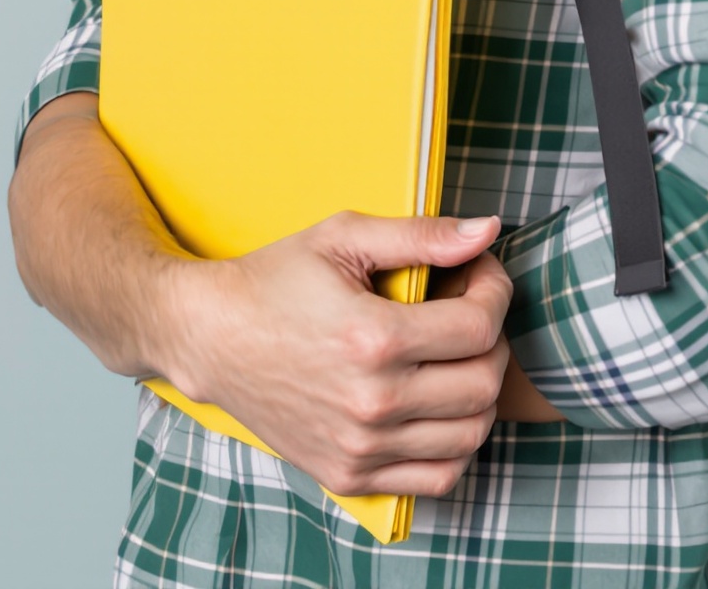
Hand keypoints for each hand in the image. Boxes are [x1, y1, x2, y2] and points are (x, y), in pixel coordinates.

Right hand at [163, 210, 511, 498]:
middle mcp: (372, 402)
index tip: (480, 272)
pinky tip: (437, 403)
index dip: (494, 291)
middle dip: (492, 339)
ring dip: (480, 391)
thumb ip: (422, 235)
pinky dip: (455, 443)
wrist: (212, 338)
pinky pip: (439, 477)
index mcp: (373, 338)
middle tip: (470, 310)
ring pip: (470, 435)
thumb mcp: (343, 236)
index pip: (479, 327)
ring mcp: (362, 448)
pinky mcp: (350, 476)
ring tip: (455, 355)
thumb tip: (488, 230)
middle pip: (483, 384)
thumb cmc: (276, 280)